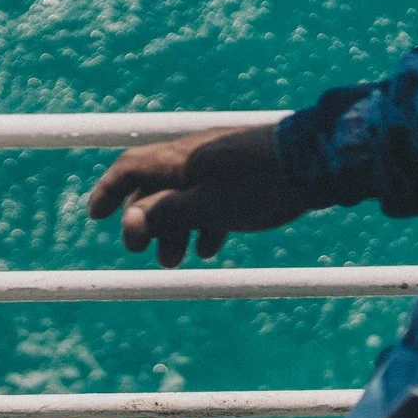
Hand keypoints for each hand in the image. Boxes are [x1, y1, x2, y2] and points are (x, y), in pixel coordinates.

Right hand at [85, 123, 312, 265]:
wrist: (320, 163)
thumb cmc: (261, 184)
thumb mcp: (208, 207)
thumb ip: (166, 215)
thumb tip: (130, 223)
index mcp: (181, 158)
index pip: (130, 168)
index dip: (109, 192)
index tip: (97, 217)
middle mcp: (196, 156)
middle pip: (155, 188)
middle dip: (145, 222)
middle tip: (142, 253)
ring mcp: (220, 164)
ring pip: (184, 197)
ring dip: (174, 229)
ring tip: (176, 261)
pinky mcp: (243, 174)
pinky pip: (211, 198)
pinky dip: (203, 222)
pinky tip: (209, 246)